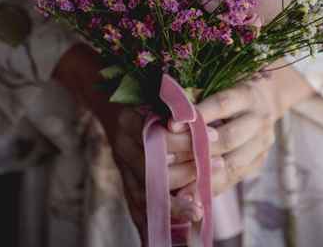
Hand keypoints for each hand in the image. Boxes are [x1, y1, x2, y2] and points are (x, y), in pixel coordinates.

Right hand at [53, 44, 203, 237]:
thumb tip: (197, 118)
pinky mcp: (125, 181)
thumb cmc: (141, 93)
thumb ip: (176, 102)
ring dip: (171, 207)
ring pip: (143, 194)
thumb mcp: (156, 91)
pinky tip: (159, 240)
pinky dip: (148, 226)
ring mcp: (122, 166)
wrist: (107, 98)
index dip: (185, 141)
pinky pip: (135, 208)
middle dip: (185, 175)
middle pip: (152, 170)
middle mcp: (122, 145)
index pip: (158, 137)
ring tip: (199, 212)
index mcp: (130, 120)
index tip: (213, 139)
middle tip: (215, 173)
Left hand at [168, 65, 314, 197]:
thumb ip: (194, 98)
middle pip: (229, 138)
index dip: (198, 115)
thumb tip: (170, 120)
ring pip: (232, 164)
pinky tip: (189, 195)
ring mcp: (262, 144)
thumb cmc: (227, 92)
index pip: (222, 104)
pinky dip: (210, 188)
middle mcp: (259, 120)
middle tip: (167, 157)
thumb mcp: (215, 85)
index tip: (171, 125)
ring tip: (175, 183)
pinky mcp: (258, 163)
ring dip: (202, 174)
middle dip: (196, 149)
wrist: (263, 101)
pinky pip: (232, 179)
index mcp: (247, 95)